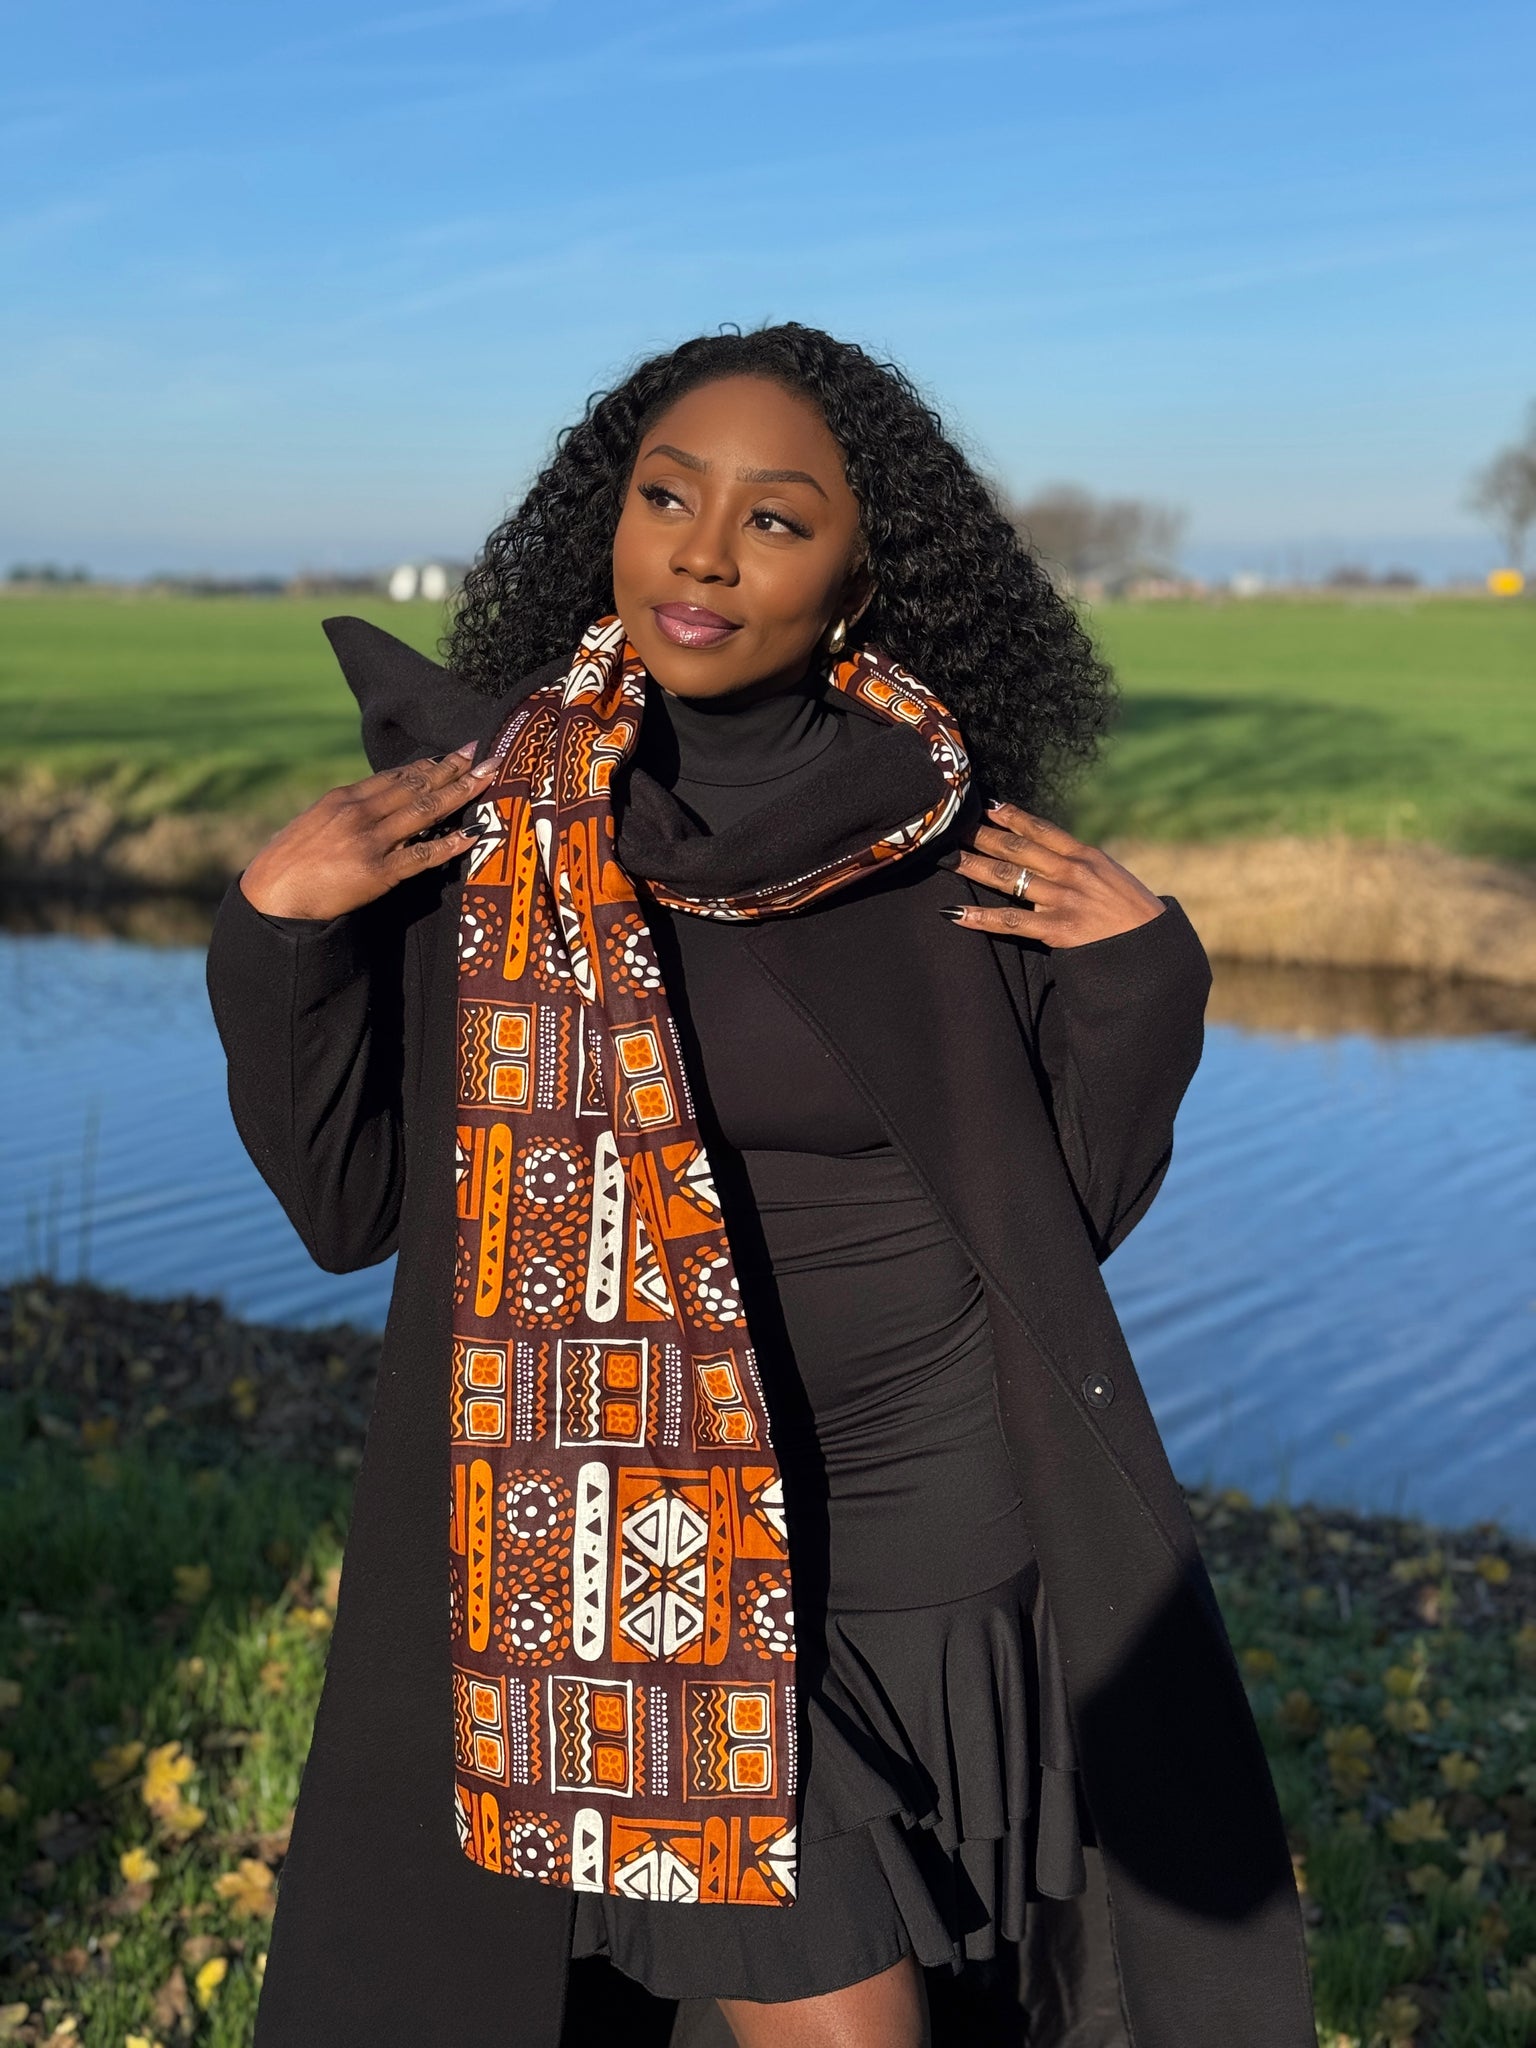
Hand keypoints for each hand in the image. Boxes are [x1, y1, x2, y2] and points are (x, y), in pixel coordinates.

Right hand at [239, 744, 498, 921]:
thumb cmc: (291, 862)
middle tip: (485, 754)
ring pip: (424, 811)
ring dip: (460, 793)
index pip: (396, 776)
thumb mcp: (316, 823)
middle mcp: (359, 813)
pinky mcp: (378, 873)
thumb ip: (348, 811)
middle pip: (416, 785)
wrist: (273, 896)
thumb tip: (376, 804)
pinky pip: (422, 856)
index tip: (455, 754)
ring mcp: (370, 842)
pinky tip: (472, 834)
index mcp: (344, 798)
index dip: (429, 764)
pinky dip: (449, 844)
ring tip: (488, 779)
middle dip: (454, 769)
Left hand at [941, 799, 1165, 947]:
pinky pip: (1011, 921)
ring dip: (973, 866)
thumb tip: (1053, 855)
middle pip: (1017, 848)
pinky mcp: (1058, 928)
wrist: (1152, 947)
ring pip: (1009, 878)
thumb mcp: (1111, 877)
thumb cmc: (1133, 913)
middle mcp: (1072, 871)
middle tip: (952, 826)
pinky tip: (955, 912)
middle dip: (981, 835)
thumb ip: (1081, 865)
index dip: (1012, 816)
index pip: (1042, 830)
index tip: (987, 805)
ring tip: (945, 858)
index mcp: (1086, 855)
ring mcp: (1064, 899)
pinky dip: (981, 917)